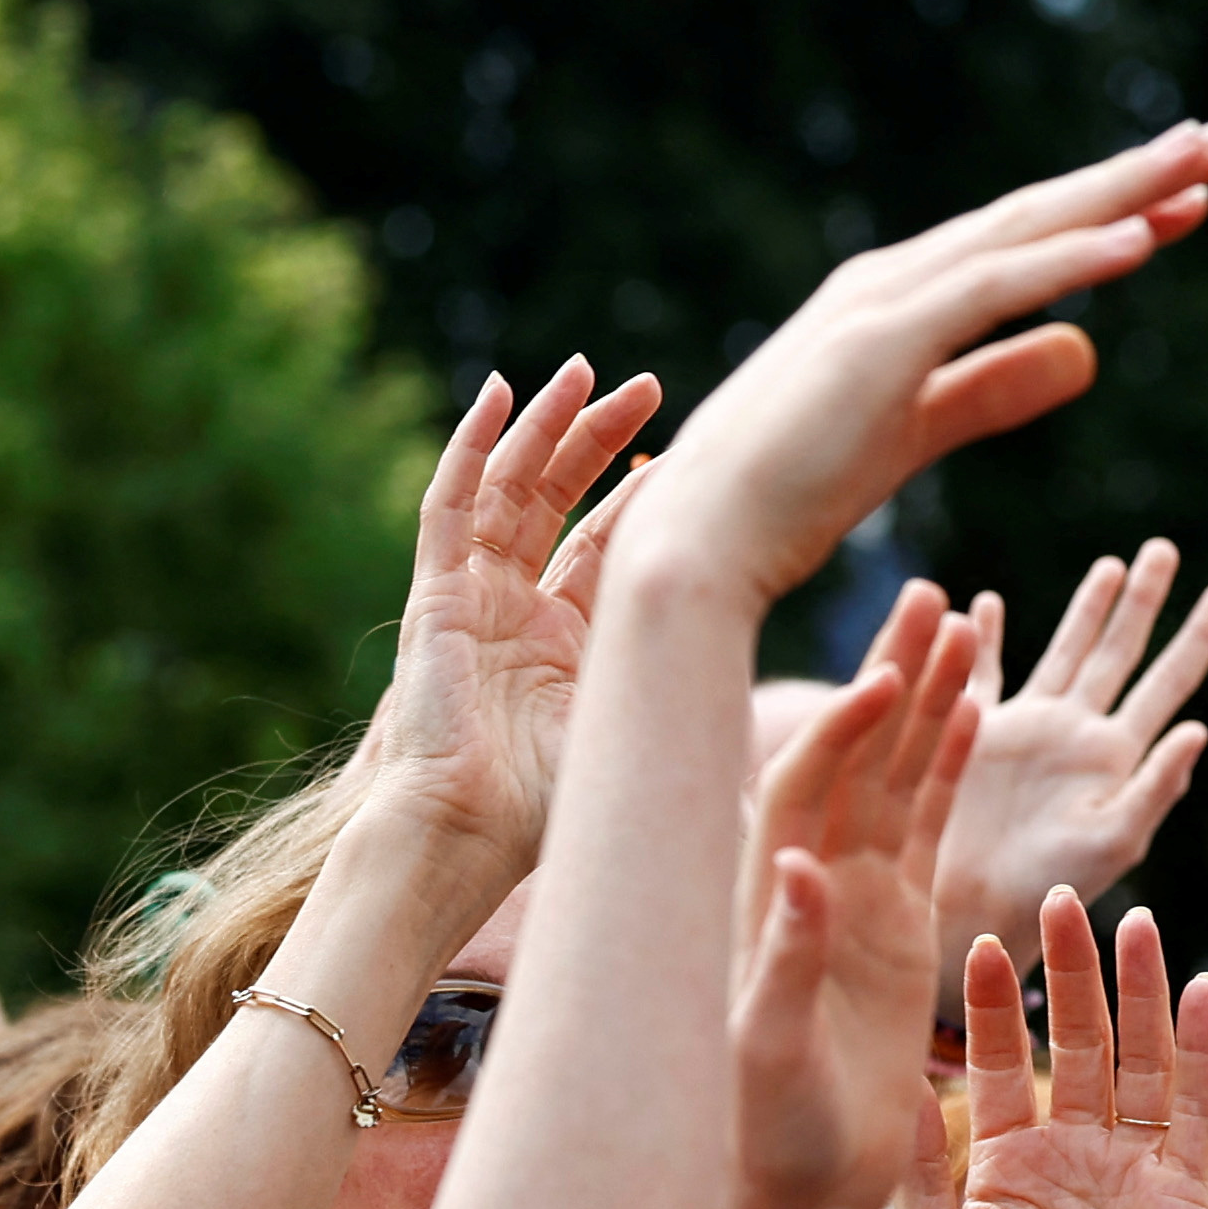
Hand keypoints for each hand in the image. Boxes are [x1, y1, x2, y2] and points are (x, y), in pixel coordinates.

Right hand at [346, 354, 659, 884]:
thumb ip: (690, 742)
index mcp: (565, 641)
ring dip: (546, 426)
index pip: (606, 541)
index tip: (682, 446)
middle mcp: (517, 608)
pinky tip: (498, 394)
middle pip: (560, 498)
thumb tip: (772, 776)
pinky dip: (471, 447)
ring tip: (584, 371)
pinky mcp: (435, 593)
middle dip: (600, 438)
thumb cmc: (546, 818)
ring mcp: (472, 596)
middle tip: (648, 385)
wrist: (465, 836)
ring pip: (510, 486)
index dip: (640, 492)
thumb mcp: (637, 753)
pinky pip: (450, 505)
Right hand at [633, 127, 1207, 611]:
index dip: (1105, 220)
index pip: (1021, 248)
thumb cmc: (788, 496)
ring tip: (1200, 163)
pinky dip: (1068, 262)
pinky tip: (1138, 243)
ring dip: (1116, 196)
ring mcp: (883, 306)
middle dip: (1127, 179)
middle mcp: (891, 283)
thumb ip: (997, 388)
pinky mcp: (880, 343)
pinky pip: (993, 290)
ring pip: (1021, 235)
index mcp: (896, 303)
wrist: (702, 541)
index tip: (1182, 205)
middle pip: (1032, 219)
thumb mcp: (917, 433)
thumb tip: (1091, 351)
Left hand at [729, 586, 981, 1208]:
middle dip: (887, 679)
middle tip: (928, 601)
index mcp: (764, 902)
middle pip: (850, 757)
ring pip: (892, 776)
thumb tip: (798, 872)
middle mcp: (804, 881)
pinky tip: (974, 712)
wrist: (801, 1187)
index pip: (802, 791)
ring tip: (958, 624)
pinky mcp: (893, 921)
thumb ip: (780, 963)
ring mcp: (851, 894)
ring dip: (922, 702)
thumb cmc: (768, 1132)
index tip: (882, 683)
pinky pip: (924, 827)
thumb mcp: (766, 1052)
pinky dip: (946, 768)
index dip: (841, 735)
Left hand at [909, 892, 1207, 1208]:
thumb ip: (916, 1169)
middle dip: (1071, 972)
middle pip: (1076, 1041)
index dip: (992, 1006)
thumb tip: (890, 1087)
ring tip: (1137, 922)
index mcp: (1007, 1162)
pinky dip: (1199, 1048)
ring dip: (1139, 992)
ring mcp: (1130, 1168)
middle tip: (1065, 899)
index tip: (978, 942)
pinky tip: (1197, 989)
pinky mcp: (1181, 1192)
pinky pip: (1195, 1106)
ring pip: (1139, 1058)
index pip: (1001, 1063)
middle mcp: (1071, 1154)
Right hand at [936, 542, 1207, 969]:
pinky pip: (986, 672)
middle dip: (1143, 600)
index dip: (1196, 637)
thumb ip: (1156, 785)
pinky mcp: (980, 732)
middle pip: (1120, 651)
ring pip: (1065, 649)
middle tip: (1165, 548)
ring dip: (1088, 608)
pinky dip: (986, 637)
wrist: (977, 905)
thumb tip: (1198, 728)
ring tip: (1112, 565)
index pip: (1168, 682)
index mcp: (1117, 755)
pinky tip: (983, 605)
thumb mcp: (1114, 841)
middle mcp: (1079, 733)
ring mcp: (1031, 729)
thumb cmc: (1051, 887)